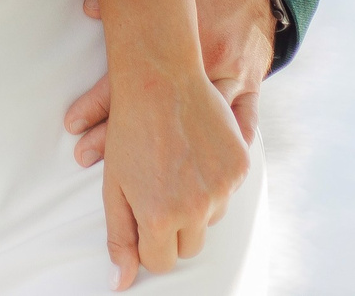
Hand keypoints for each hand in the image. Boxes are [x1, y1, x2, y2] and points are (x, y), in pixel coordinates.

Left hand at [65, 0, 277, 166]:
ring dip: (169, 157)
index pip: (132, 79)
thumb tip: (89, 6)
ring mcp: (234, 78)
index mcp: (182, 37)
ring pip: (198, 130)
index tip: (73, 124)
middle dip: (118, 138)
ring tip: (142, 178)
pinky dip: (225, 149)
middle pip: (157, 112)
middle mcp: (208, 63)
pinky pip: (243, 127)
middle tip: (85, 154)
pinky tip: (208, 176)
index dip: (99, 103)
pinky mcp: (253, 86)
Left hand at [98, 55, 250, 288]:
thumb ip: (120, 238)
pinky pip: (229, 192)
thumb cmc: (130, 131)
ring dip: (197, 205)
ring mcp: (221, 187)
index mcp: (159, 217)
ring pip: (211, 219)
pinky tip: (196, 154)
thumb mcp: (114, 187)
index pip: (161, 261)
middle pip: (189, 246)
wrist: (160, 79)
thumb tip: (121, 282)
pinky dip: (215, 180)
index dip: (149, 242)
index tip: (143, 216)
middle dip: (173, 228)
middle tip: (159, 190)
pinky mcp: (240, 167)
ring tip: (176, 167)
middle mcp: (195, 208)